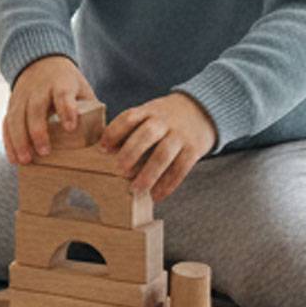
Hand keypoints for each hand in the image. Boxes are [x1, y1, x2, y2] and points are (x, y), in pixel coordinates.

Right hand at [3, 55, 97, 164]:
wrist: (41, 63)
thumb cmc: (68, 84)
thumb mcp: (82, 90)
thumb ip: (89, 111)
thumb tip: (105, 141)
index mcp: (61, 83)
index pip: (63, 95)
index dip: (66, 110)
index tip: (70, 128)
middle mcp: (39, 88)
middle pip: (35, 108)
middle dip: (38, 131)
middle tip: (44, 152)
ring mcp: (22, 96)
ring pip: (16, 117)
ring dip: (20, 140)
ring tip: (25, 160)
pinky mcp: (11, 105)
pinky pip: (6, 124)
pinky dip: (8, 142)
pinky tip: (14, 159)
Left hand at [99, 92, 216, 198]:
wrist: (203, 110)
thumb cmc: (165, 119)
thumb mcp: (149, 114)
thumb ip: (131, 129)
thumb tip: (105, 152)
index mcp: (149, 111)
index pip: (129, 118)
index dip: (114, 132)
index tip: (102, 149)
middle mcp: (164, 121)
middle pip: (146, 134)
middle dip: (130, 153)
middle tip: (118, 170)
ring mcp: (180, 135)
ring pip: (163, 154)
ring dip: (148, 174)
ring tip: (135, 189)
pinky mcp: (194, 149)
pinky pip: (180, 169)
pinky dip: (167, 184)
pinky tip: (156, 196)